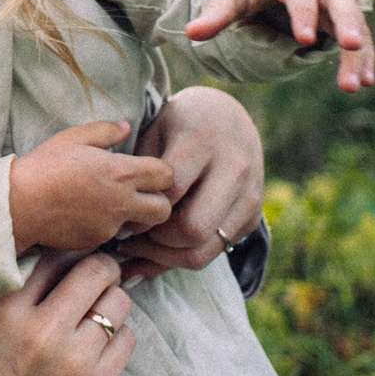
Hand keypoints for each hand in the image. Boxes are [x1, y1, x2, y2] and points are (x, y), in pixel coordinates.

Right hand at [0, 251, 135, 375]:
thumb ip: (17, 293)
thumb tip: (59, 259)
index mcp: (6, 310)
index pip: (55, 255)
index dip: (70, 251)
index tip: (73, 258)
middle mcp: (43, 329)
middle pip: (97, 271)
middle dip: (103, 269)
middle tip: (99, 277)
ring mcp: (73, 360)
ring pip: (119, 304)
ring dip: (113, 302)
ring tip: (98, 313)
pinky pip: (127, 340)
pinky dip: (119, 335)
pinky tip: (100, 344)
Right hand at [6, 120, 174, 253]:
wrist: (19, 203)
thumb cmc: (44, 166)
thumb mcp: (73, 138)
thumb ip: (105, 131)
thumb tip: (126, 127)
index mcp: (121, 171)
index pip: (166, 175)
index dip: (160, 173)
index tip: (145, 171)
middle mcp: (121, 200)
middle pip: (164, 209)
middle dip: (158, 202)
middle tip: (139, 194)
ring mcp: (110, 224)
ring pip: (140, 225)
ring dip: (135, 217)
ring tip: (113, 205)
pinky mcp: (96, 240)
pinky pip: (113, 235)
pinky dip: (107, 226)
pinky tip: (87, 215)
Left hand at [115, 87, 262, 284]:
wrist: (229, 118)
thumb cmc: (178, 128)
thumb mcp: (153, 134)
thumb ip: (140, 176)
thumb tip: (120, 233)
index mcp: (202, 141)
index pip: (171, 192)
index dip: (141, 211)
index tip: (121, 216)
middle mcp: (234, 169)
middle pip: (193, 229)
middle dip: (156, 242)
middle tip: (132, 237)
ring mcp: (249, 196)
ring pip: (205, 250)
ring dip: (168, 257)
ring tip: (141, 248)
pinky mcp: (254, 216)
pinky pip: (216, 252)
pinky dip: (184, 257)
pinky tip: (161, 249)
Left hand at [184, 0, 374, 91]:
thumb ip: (215, 13)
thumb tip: (190, 33)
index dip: (303, 13)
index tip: (305, 38)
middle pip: (338, 0)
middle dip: (347, 22)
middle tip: (352, 46)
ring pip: (354, 20)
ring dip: (358, 51)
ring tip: (356, 86)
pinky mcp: (343, 14)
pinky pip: (360, 33)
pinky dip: (365, 55)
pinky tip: (365, 82)